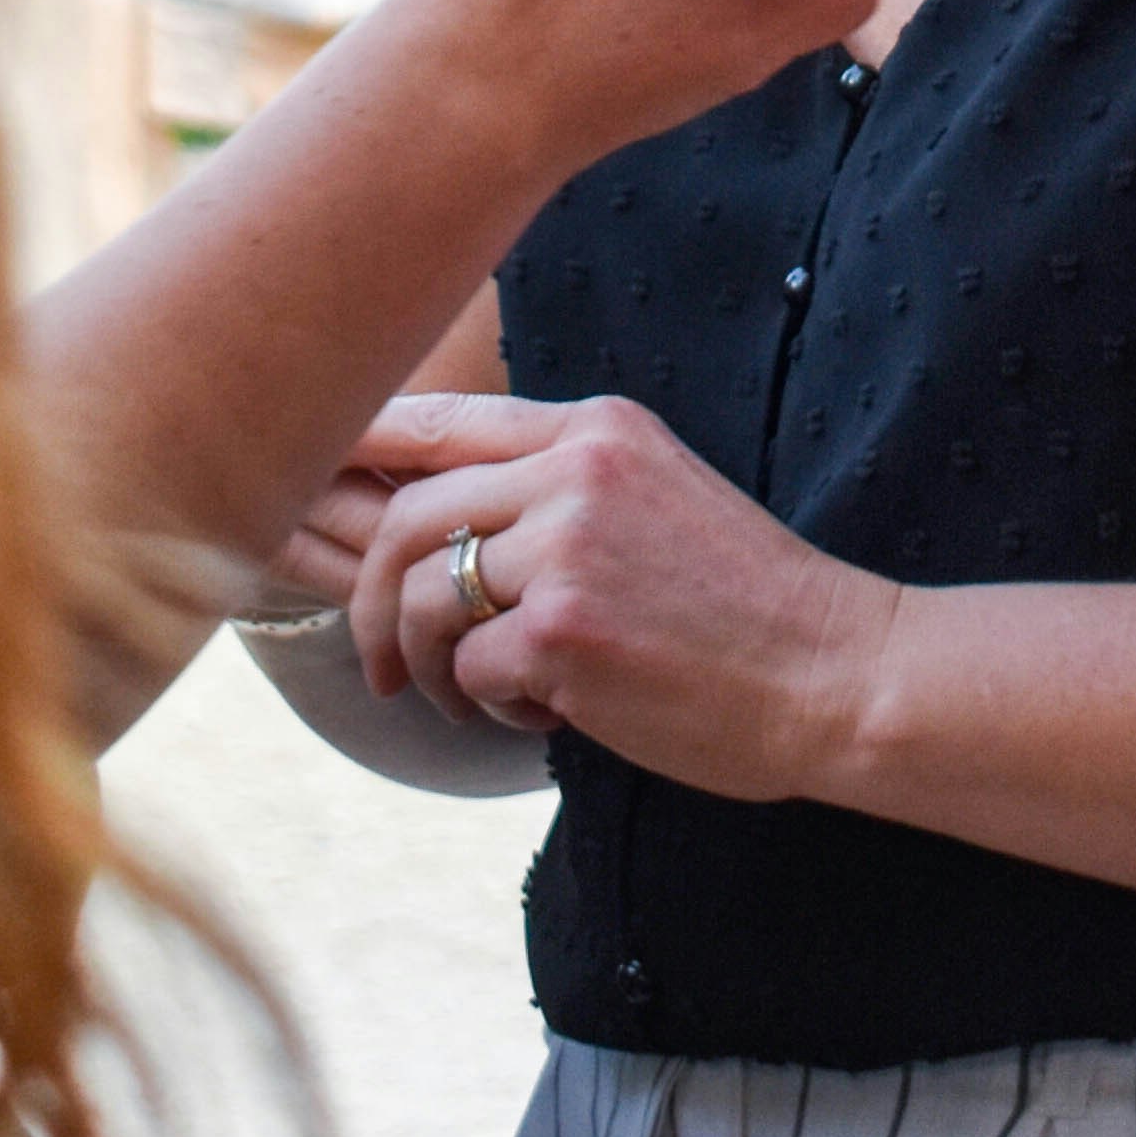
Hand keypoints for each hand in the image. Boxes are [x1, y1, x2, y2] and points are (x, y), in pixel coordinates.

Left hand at [338, 387, 900, 805]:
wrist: (833, 671)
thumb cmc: (742, 605)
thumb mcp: (654, 497)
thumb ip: (554, 488)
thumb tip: (424, 516)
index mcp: (597, 427)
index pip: (440, 422)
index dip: (357, 452)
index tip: (302, 483)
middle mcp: (576, 471)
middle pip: (408, 517)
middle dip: (371, 601)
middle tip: (382, 667)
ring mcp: (569, 548)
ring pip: (424, 599)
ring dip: (430, 667)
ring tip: (481, 699)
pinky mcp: (565, 631)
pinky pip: (471, 669)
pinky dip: (490, 707)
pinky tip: (545, 714)